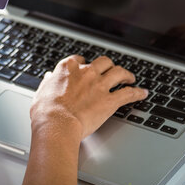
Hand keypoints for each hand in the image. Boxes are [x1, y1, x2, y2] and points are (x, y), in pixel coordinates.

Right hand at [31, 55, 147, 139]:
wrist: (56, 124)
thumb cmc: (45, 111)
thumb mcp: (41, 92)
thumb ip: (47, 83)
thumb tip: (49, 77)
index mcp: (67, 69)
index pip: (79, 60)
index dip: (84, 64)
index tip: (86, 67)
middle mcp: (86, 73)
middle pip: (103, 62)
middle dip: (108, 65)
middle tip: (111, 70)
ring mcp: (99, 85)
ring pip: (119, 72)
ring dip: (126, 74)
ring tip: (130, 78)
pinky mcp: (110, 100)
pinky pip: (129, 93)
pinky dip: (138, 93)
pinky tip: (143, 93)